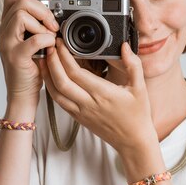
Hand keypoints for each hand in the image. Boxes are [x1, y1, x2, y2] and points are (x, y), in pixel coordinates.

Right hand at [0, 0, 58, 103]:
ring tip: (50, 37)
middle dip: (43, 9)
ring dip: (43, 24)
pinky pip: (34, 39)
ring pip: (23, 15)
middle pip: (21, 0)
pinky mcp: (16, 56)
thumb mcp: (37, 36)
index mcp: (9, 22)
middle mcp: (4, 29)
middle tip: (53, 25)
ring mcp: (7, 42)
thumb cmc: (31, 67)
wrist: (23, 94)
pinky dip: (46, 40)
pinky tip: (50, 47)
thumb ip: (41, 15)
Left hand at [39, 37, 157, 153]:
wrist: (133, 141)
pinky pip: (59, 102)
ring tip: (45, 59)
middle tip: (50, 46)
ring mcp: (81, 112)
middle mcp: (89, 104)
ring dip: (47, 75)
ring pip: (56, 93)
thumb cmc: (138, 115)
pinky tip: (50, 77)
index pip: (76, 73)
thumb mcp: (140, 88)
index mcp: (103, 94)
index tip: (61, 43)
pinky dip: (51, 87)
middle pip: (61, 81)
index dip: (64, 56)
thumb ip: (133, 65)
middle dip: (52, 62)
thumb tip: (124, 46)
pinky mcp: (78, 118)